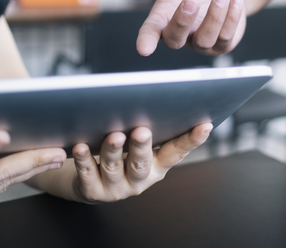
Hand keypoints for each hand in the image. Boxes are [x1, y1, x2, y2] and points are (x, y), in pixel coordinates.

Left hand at [69, 123, 211, 202]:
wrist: (91, 183)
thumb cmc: (121, 154)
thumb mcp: (139, 145)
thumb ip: (149, 128)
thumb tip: (157, 94)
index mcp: (158, 165)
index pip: (178, 151)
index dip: (192, 140)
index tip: (205, 125)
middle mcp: (141, 179)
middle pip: (142, 163)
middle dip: (142, 147)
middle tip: (142, 131)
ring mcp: (117, 188)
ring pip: (114, 168)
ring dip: (113, 151)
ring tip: (113, 136)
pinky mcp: (94, 191)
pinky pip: (88, 175)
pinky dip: (84, 160)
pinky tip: (80, 147)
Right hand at [128, 0, 245, 55]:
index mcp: (163, 20)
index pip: (150, 33)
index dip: (146, 41)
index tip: (144, 48)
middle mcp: (181, 36)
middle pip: (175, 39)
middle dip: (182, 21)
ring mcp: (202, 44)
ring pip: (204, 39)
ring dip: (214, 16)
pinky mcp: (223, 44)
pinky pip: (226, 37)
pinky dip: (231, 17)